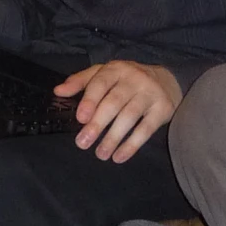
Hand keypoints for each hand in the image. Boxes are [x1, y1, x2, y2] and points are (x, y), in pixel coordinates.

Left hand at [55, 61, 180, 163]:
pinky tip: (119, 156)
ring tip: (100, 154)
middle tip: (83, 142)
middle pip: (114, 102)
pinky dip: (132, 145)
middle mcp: (133, 79)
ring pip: (129, 117)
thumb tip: (58, 92)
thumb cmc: (127, 80)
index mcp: (115, 69)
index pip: (101, 83)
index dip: (90, 100)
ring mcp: (149, 93)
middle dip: (98, 124)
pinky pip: (146, 129)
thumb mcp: (104, 74)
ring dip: (113, 138)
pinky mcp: (162, 109)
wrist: (167, 80)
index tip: (81, 119)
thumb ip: (80, 82)